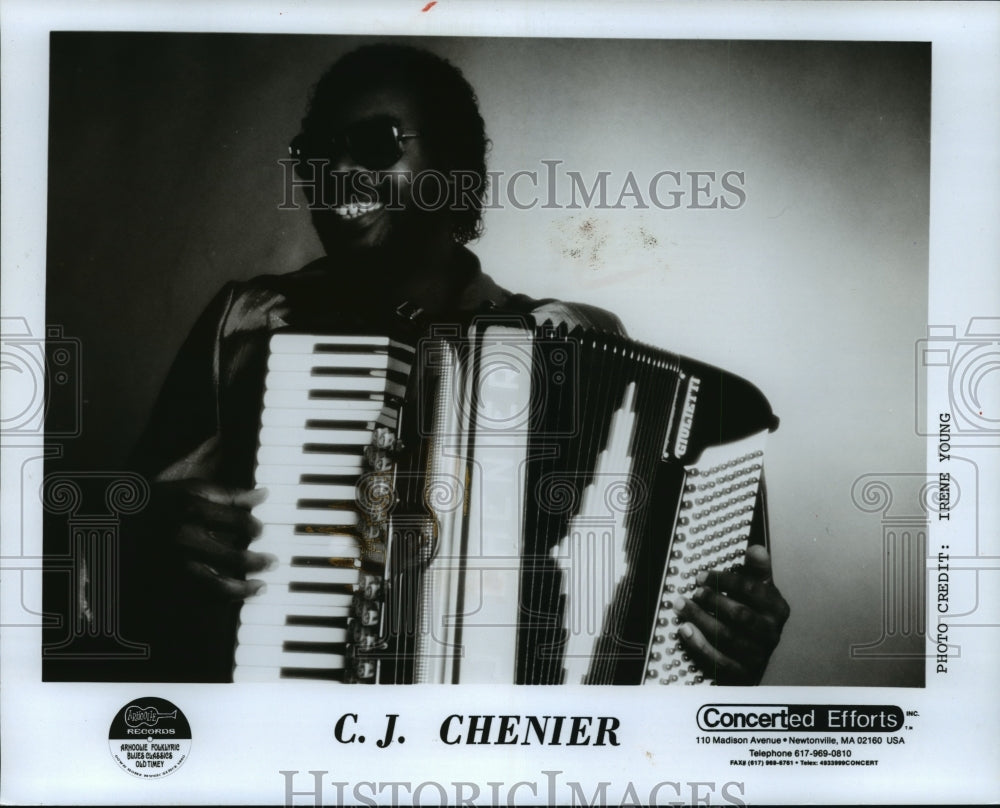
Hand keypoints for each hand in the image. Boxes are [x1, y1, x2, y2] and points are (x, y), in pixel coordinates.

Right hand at [147, 479, 272, 599]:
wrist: (109, 527)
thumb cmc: (156, 505)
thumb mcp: (189, 490)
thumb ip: (228, 494)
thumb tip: (263, 495)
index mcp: (191, 508)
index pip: (240, 522)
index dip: (256, 528)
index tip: (260, 532)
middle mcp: (184, 537)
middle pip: (235, 556)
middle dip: (259, 561)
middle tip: (273, 562)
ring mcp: (174, 565)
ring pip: (220, 585)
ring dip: (246, 588)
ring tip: (262, 585)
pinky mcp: (165, 585)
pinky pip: (201, 598)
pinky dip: (223, 599)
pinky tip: (237, 595)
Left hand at [674, 544, 789, 684]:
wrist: (754, 654)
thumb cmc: (753, 614)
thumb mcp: (759, 589)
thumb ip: (756, 569)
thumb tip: (756, 549)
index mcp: (777, 609)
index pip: (752, 590)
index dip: (725, 581)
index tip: (701, 576)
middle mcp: (771, 633)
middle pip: (740, 614)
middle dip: (712, 600)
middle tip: (692, 592)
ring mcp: (758, 655)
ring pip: (727, 637)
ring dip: (700, 619)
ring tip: (681, 606)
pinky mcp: (743, 673)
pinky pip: (719, 660)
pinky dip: (699, 645)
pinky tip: (685, 630)